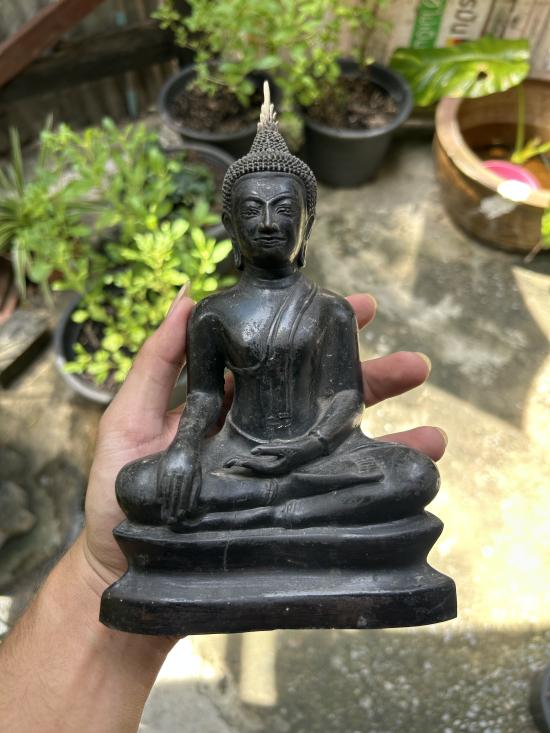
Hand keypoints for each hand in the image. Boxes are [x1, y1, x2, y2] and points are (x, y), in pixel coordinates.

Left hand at [80, 291, 444, 597]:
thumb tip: (185, 293)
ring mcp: (276, 474)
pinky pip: (333, 494)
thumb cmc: (116, 498)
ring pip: (339, 445)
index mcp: (230, 404)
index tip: (362, 309)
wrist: (125, 572)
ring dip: (389, 435)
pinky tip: (411, 479)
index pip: (282, 359)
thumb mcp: (128, 420)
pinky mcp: (284, 512)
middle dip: (370, 380)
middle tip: (415, 366)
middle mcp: (261, 433)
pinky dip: (373, 485)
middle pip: (323, 398)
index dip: (320, 333)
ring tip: (436, 431)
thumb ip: (157, 362)